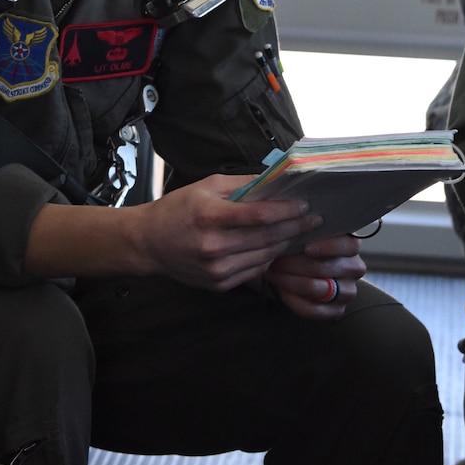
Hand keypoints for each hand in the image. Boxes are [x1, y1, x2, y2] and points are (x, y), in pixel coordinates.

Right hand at [131, 175, 317, 290]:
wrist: (149, 243)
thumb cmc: (178, 209)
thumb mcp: (207, 186)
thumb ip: (243, 184)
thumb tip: (277, 180)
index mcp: (209, 216)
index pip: (259, 215)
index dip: (286, 210)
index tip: (305, 205)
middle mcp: (213, 246)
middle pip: (267, 237)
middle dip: (295, 227)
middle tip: (315, 219)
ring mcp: (217, 269)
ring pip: (265, 256)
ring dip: (286, 244)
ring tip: (300, 232)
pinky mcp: (219, 284)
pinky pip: (255, 271)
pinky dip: (268, 258)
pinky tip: (276, 247)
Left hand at [265, 235, 364, 320]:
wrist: (302, 273)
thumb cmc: (303, 248)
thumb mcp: (307, 234)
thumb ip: (305, 229)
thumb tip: (293, 221)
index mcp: (351, 246)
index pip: (347, 246)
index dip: (326, 246)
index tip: (306, 247)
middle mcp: (354, 269)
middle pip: (324, 267)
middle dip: (293, 263)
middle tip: (273, 259)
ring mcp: (348, 292)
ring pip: (316, 289)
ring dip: (289, 280)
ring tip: (273, 272)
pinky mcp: (337, 311)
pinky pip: (313, 309)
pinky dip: (293, 300)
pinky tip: (282, 290)